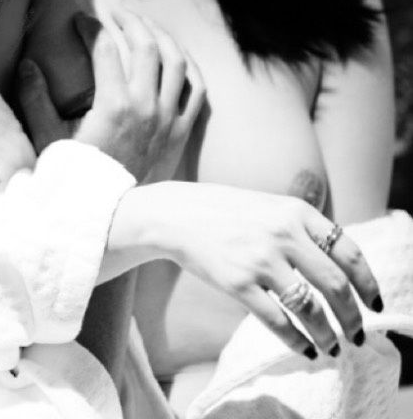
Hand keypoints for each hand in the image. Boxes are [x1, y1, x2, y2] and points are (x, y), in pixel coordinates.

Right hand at [17, 9, 204, 180]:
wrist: (111, 220)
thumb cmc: (75, 182)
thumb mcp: (48, 140)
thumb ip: (35, 99)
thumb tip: (27, 64)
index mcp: (113, 105)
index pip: (105, 47)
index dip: (91, 27)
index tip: (80, 20)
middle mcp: (146, 107)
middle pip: (146, 45)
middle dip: (130, 21)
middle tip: (115, 13)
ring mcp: (168, 119)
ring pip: (176, 61)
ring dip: (162, 37)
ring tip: (145, 26)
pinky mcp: (181, 133)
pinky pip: (196, 90)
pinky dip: (188, 67)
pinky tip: (176, 56)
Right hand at [135, 181, 382, 356]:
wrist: (179, 213)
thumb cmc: (228, 212)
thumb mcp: (272, 206)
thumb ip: (303, 227)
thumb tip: (340, 264)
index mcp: (296, 211)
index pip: (348, 250)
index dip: (368, 282)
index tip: (375, 303)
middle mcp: (283, 234)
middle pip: (335, 284)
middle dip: (352, 316)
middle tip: (357, 333)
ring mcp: (260, 259)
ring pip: (310, 308)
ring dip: (328, 334)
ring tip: (333, 347)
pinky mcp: (238, 283)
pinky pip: (278, 321)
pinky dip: (297, 340)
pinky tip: (304, 348)